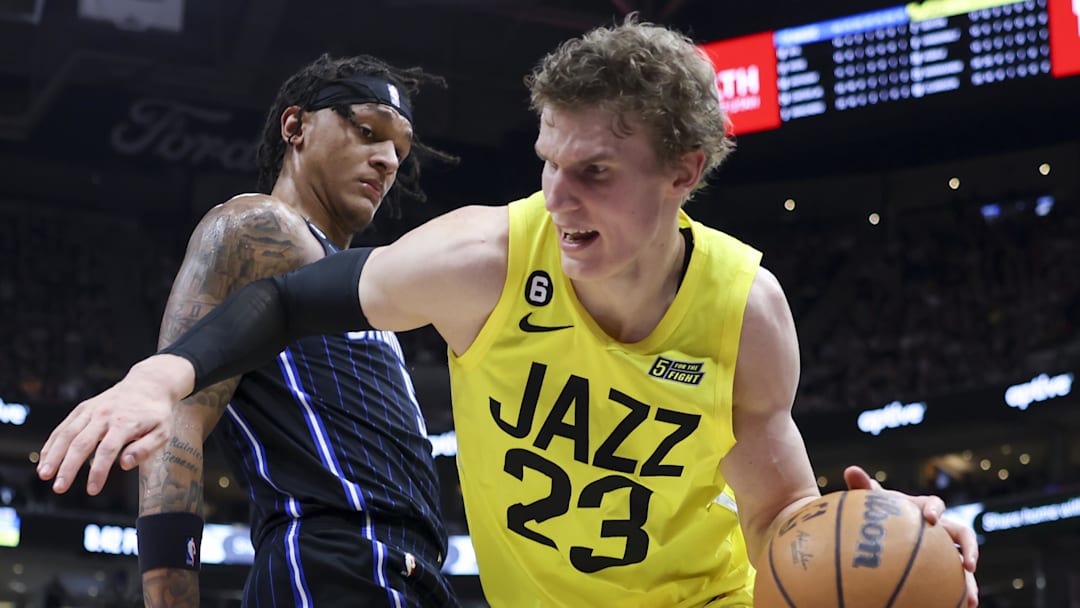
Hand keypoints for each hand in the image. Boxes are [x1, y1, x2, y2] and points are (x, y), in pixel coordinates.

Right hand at [36, 354, 193, 494]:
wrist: (149, 384)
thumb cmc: (156, 413)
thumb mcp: (162, 432)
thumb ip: (145, 449)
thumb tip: (124, 464)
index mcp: (125, 423)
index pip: (108, 450)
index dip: (98, 471)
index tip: (92, 490)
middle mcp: (105, 416)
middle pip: (82, 443)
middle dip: (68, 467)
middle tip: (59, 488)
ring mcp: (92, 410)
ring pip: (67, 434)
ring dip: (53, 455)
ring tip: (44, 475)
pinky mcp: (83, 408)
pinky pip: (64, 426)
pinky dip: (52, 443)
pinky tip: (45, 459)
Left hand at [844, 466, 978, 606]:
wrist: (877, 529)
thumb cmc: (876, 512)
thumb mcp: (869, 501)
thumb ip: (862, 486)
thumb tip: (851, 469)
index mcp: (923, 508)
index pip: (935, 504)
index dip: (934, 509)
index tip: (929, 518)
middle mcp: (939, 529)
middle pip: (963, 536)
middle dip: (970, 549)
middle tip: (968, 565)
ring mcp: (941, 550)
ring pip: (962, 565)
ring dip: (969, 582)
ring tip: (971, 601)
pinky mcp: (938, 569)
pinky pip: (949, 583)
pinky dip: (953, 596)